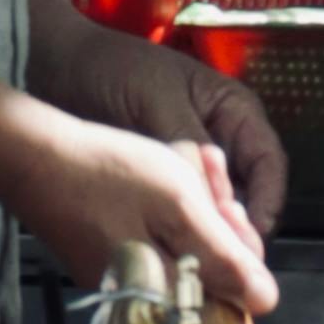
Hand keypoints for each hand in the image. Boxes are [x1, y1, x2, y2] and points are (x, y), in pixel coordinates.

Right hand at [0, 101, 277, 321]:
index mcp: (161, 302)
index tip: (234, 226)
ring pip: (188, 266)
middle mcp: (143, 309)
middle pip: (210, 289)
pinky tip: (170, 185)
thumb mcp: (180, 206)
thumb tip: (263, 301)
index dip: (244, 271)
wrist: (37, 159)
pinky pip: (161, 253)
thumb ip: (223, 259)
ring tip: (196, 178)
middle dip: (225, 238)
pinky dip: (174, 221)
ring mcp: (127, 289)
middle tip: (216, 193)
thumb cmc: (104, 175)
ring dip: (202, 223)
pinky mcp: (115, 268)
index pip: (228, 317)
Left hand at [44, 8, 287, 246]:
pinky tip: (167, 245)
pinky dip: (178, 230)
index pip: (268, 164)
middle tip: (216, 255)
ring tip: (191, 254)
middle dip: (235, 227)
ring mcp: (190, 164)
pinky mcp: (161, 182)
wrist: (56, 67)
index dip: (266, 203)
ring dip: (206, 232)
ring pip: (214, 209)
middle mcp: (221, 140)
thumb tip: (211, 201)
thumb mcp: (157, 102)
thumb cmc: (114, 68)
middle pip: (247, 195)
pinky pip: (181, 212)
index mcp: (234, 111)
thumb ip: (187, 147)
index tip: (247, 237)